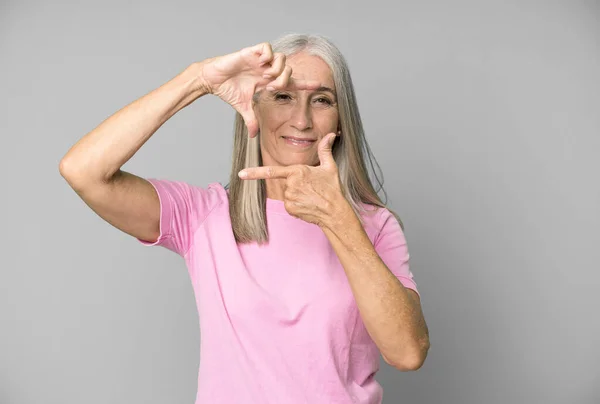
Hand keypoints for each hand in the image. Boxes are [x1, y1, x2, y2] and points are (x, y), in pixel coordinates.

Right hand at [200, 42, 321, 137]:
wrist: (212, 80)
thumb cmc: (228, 90)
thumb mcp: (243, 108)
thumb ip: (251, 120)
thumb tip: (253, 136)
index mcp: (268, 81)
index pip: (291, 81)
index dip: (305, 83)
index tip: (319, 86)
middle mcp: (267, 69)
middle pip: (289, 70)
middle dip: (284, 80)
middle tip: (272, 88)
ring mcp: (260, 60)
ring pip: (281, 58)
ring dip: (277, 69)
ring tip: (265, 77)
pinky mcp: (251, 52)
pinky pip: (267, 48)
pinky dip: (267, 55)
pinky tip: (261, 63)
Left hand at [238, 133, 347, 226]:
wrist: (335, 212)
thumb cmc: (333, 189)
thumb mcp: (330, 167)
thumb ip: (325, 150)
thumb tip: (330, 135)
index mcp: (297, 171)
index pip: (271, 171)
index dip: (254, 173)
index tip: (241, 174)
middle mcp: (290, 185)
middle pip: (286, 183)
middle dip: (296, 185)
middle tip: (311, 188)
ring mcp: (289, 198)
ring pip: (287, 194)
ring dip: (297, 195)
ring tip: (311, 197)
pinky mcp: (290, 209)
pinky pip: (289, 205)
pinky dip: (297, 205)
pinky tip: (308, 205)